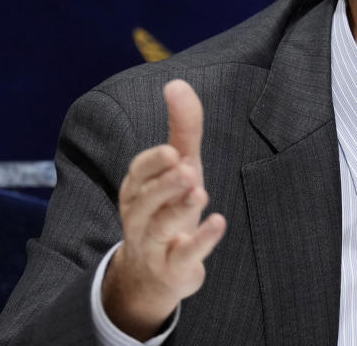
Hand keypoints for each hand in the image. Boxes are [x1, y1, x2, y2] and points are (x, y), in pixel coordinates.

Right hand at [102, 80, 226, 339]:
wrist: (155, 274)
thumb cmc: (168, 208)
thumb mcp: (179, 167)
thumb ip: (182, 129)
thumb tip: (176, 83)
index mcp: (138, 188)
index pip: (139, 171)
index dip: (154, 162)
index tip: (173, 151)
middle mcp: (140, 215)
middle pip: (146, 200)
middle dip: (164, 184)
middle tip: (187, 169)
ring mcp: (154, 244)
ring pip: (160, 227)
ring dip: (178, 209)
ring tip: (199, 193)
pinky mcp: (173, 268)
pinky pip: (183, 256)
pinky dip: (200, 241)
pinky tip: (218, 223)